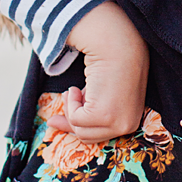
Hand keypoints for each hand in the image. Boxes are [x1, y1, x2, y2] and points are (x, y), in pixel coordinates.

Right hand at [47, 1, 148, 142]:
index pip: (99, 136)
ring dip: (72, 107)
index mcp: (131, 121)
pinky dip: (71, 102)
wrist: (116, 45)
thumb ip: (82, 112)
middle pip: (87, 136)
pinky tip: (78, 87)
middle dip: (72, 117)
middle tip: (66, 95)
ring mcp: (118, 123)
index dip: (76, 126)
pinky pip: (76, 118)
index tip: (54, 121)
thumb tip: (51, 124)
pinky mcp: (105, 116)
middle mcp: (128, 126)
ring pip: (80, 129)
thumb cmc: (109, 63)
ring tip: (76, 89)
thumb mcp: (97, 94)